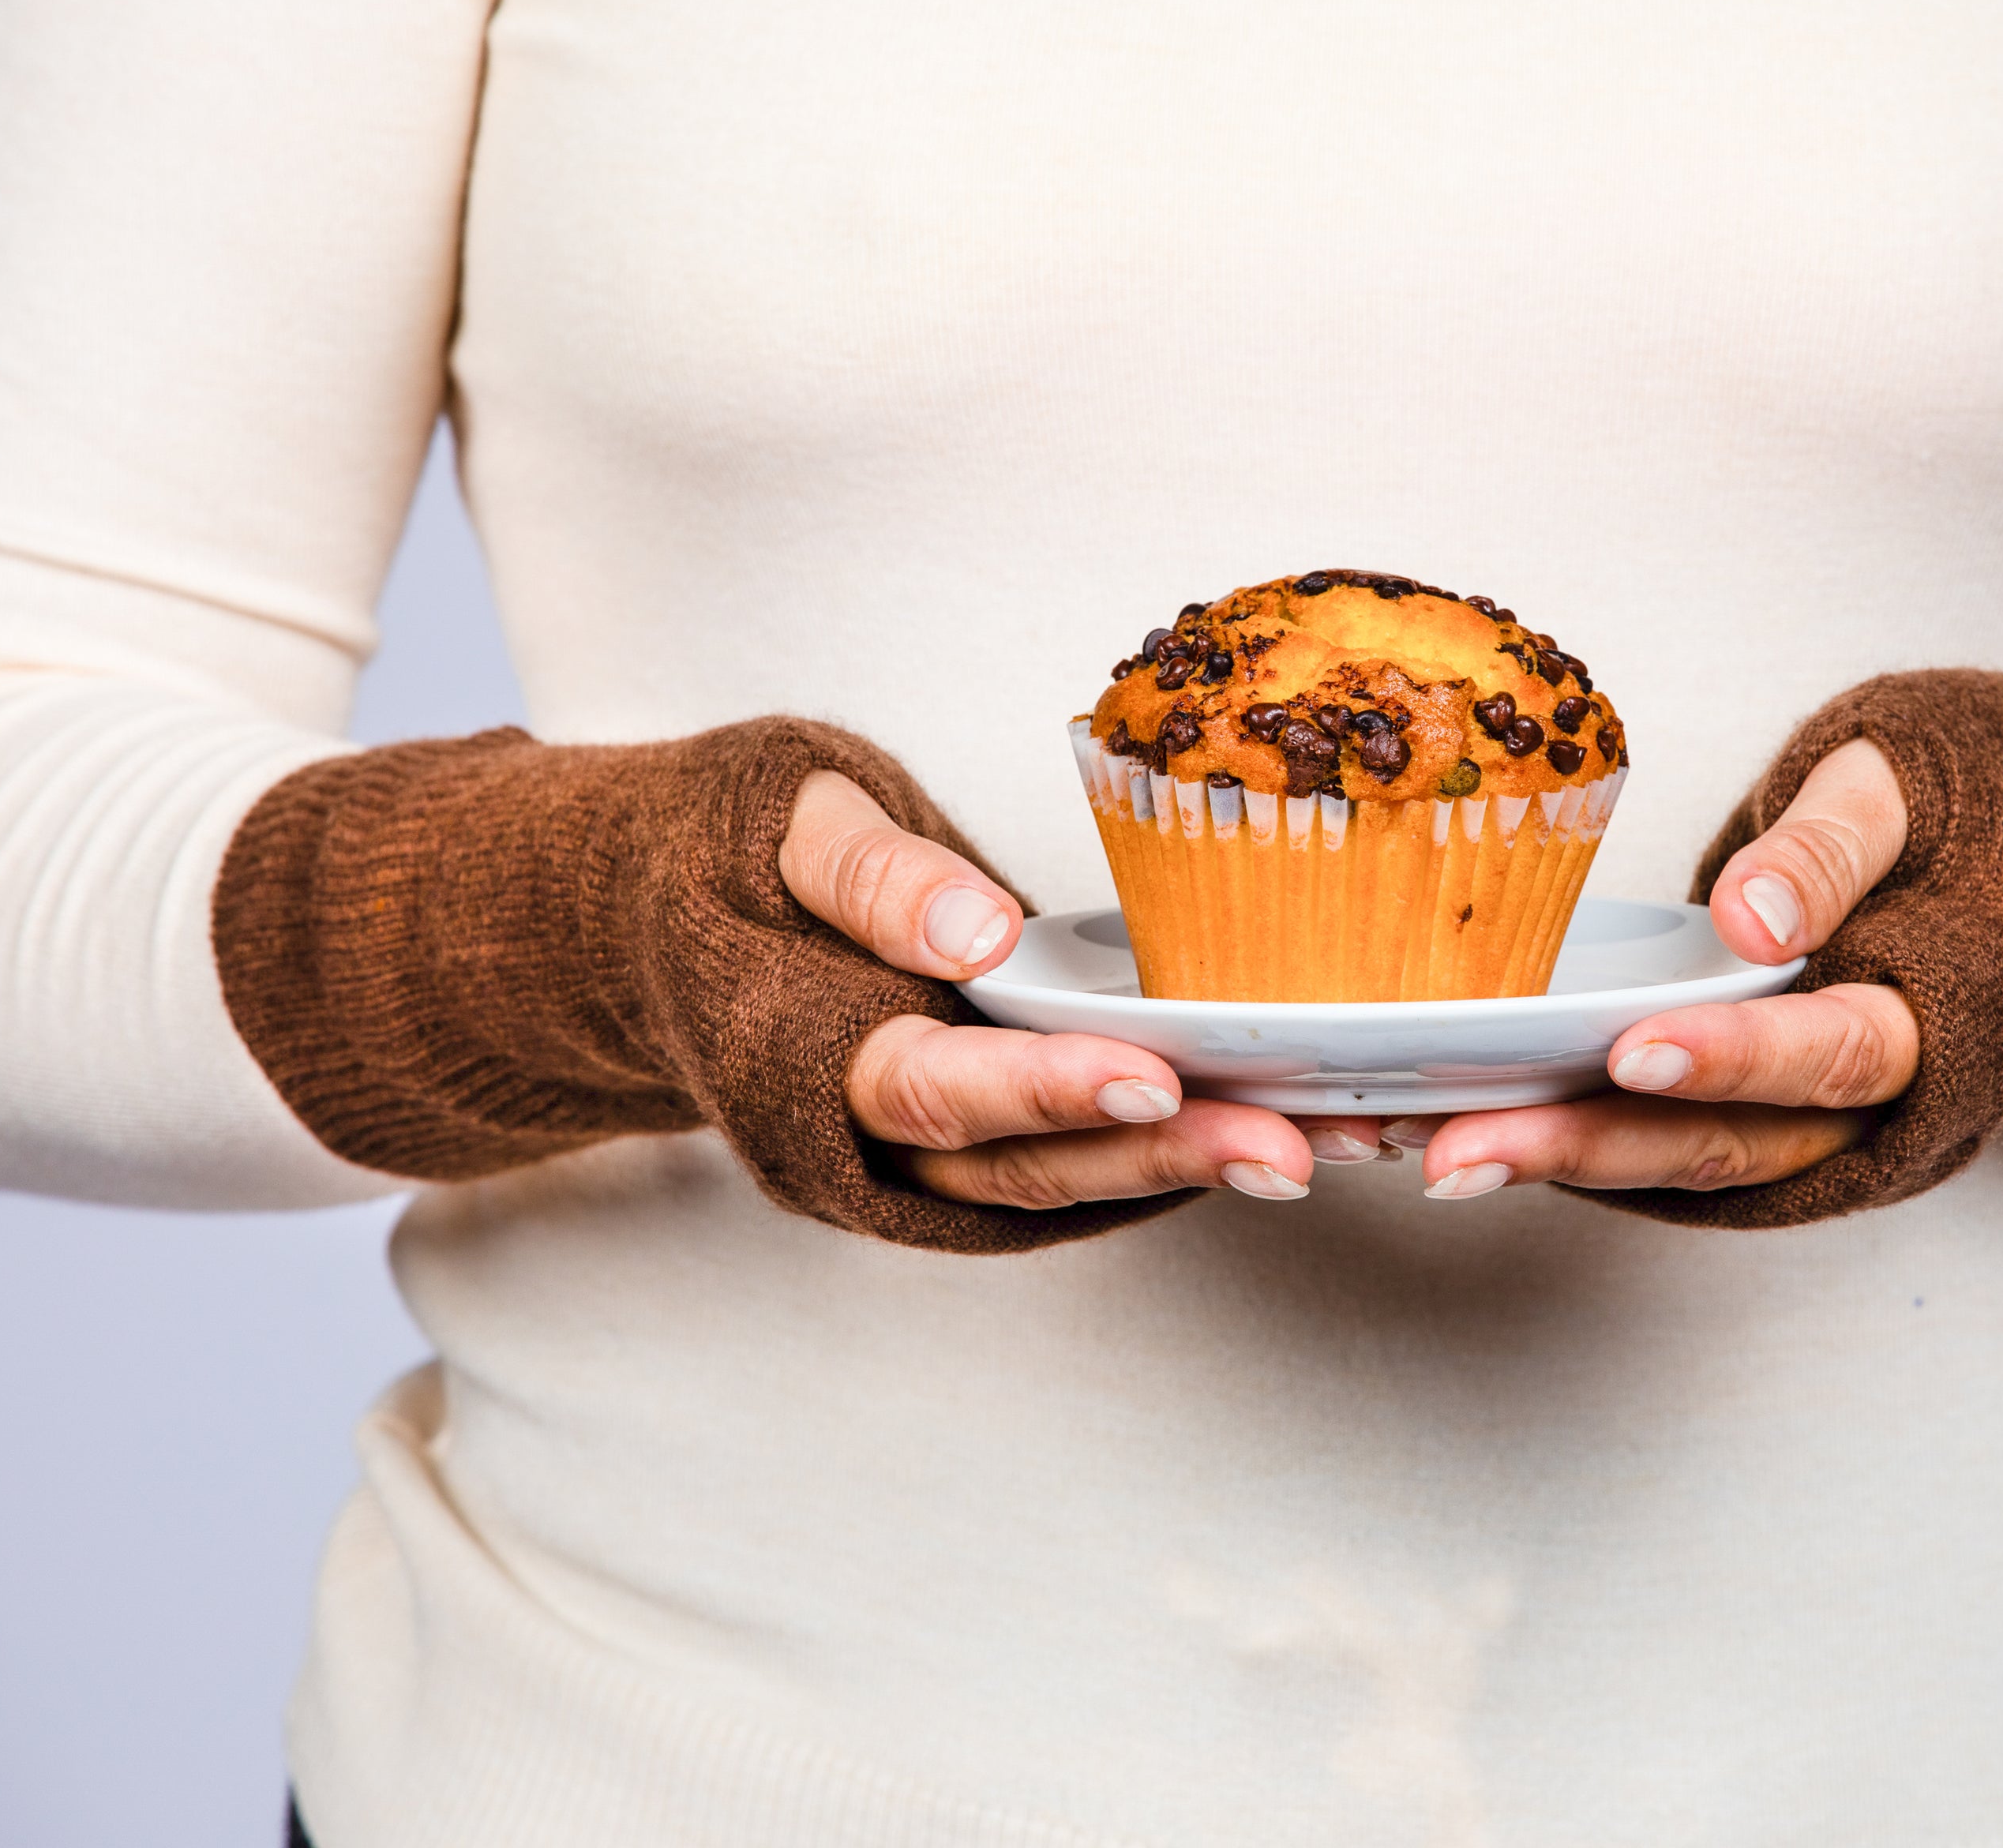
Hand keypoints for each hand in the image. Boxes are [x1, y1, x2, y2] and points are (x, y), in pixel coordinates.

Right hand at [779, 772, 1377, 1208]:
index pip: (935, 1089)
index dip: (1044, 1090)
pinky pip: (1083, 1162)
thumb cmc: (735, 850)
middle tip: (1282, 1147)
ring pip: (1070, 1180)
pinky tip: (1283, 1131)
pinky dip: (1180, 1152)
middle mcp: (879, 1135)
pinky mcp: (985, 1136)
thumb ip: (867, 877)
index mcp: (815, 1052)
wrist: (684, 911)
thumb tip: (975, 934)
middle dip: (1161, 1156)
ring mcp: (933, 1154)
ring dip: (1195, 1169)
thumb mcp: (781, 822)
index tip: (1148, 1075)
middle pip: (1028, 1166)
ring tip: (1318, 1149)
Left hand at [1408, 738, 1921, 1198]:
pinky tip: (1455, 1126)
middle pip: (1725, 1145)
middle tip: (1466, 1152)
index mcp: (1922, 1026)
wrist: (1956, 864)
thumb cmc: (1927, 822)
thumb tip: (1758, 920)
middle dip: (1591, 1148)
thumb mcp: (1899, 798)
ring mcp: (1796, 1130)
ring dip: (1551, 1161)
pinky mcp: (1739, 1122)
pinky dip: (1558, 1142)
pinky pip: (1650, 1147)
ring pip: (1673, 1163)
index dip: (1734, 1061)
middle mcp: (1858, 1110)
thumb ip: (1833, 851)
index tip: (1634, 1051)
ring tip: (1434, 1152)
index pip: (1831, 1054)